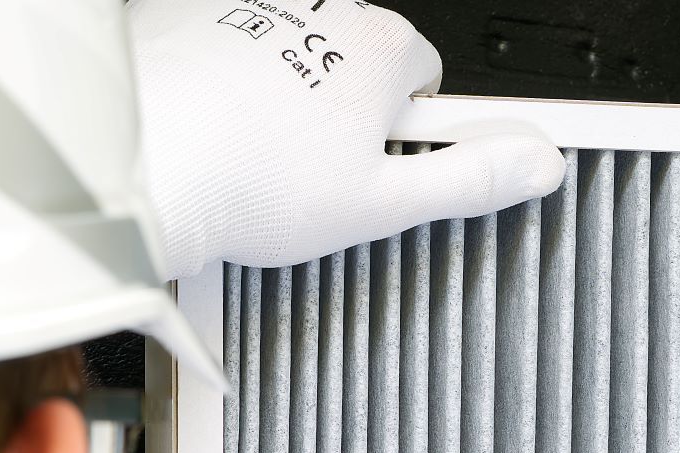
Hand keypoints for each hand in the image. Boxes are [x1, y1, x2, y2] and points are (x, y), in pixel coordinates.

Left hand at [127, 0, 567, 277]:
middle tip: (317, 178)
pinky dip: (234, 89)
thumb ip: (470, 181)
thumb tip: (538, 165)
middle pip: (361, 68)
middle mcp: (324, 10)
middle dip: (348, 118)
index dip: (406, 138)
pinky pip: (237, 54)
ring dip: (288, 104)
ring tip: (260, 162)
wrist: (141, 165)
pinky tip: (221, 136)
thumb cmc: (250, 182)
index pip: (429, 82)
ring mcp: (260, 8)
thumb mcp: (384, 205)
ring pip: (297, 64)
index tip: (379, 170)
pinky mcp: (201, 17)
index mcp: (382, 48)